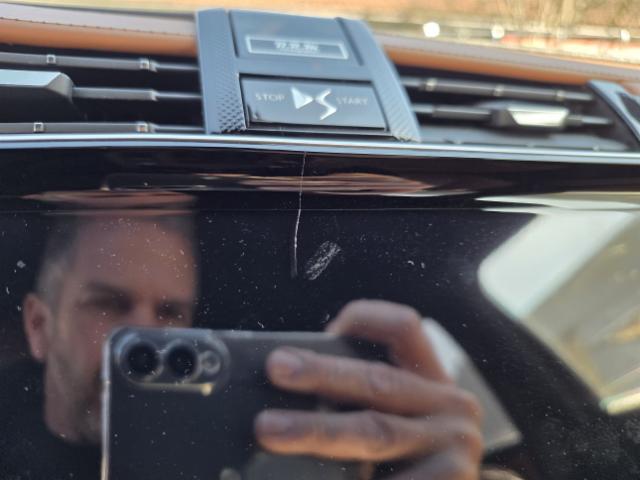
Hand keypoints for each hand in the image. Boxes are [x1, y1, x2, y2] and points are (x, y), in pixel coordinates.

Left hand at [255, 299, 482, 478]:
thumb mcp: (393, 419)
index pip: (404, 328)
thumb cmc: (404, 461)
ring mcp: (455, 448)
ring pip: (376, 431)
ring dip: (317, 430)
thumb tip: (288, 385)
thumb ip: (354, 398)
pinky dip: (349, 479)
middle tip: (276, 368)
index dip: (365, 321)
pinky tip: (315, 478)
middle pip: (379, 380)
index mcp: (432, 379)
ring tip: (271, 430)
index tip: (325, 331)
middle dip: (321, 374)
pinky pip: (390, 478)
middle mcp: (451, 406)